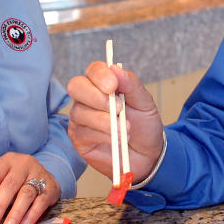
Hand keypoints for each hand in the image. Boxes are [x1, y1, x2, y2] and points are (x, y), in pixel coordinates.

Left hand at [0, 153, 59, 223]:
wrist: (47, 176)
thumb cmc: (19, 180)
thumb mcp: (3, 182)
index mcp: (8, 161)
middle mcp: (24, 165)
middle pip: (9, 186)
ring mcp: (39, 175)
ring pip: (25, 195)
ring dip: (14, 215)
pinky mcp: (50, 188)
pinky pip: (39, 203)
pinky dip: (30, 217)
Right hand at [67, 61, 163, 182]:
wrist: (147, 155)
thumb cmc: (144, 126)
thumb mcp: (144, 102)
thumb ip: (131, 84)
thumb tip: (115, 68)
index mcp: (103, 84)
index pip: (93, 70)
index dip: (100, 75)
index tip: (113, 86)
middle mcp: (87, 98)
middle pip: (76, 86)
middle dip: (97, 97)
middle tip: (118, 108)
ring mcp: (81, 117)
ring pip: (81, 112)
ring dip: (106, 121)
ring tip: (125, 130)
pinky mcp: (79, 138)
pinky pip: (84, 132)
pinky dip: (104, 135)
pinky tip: (117, 140)